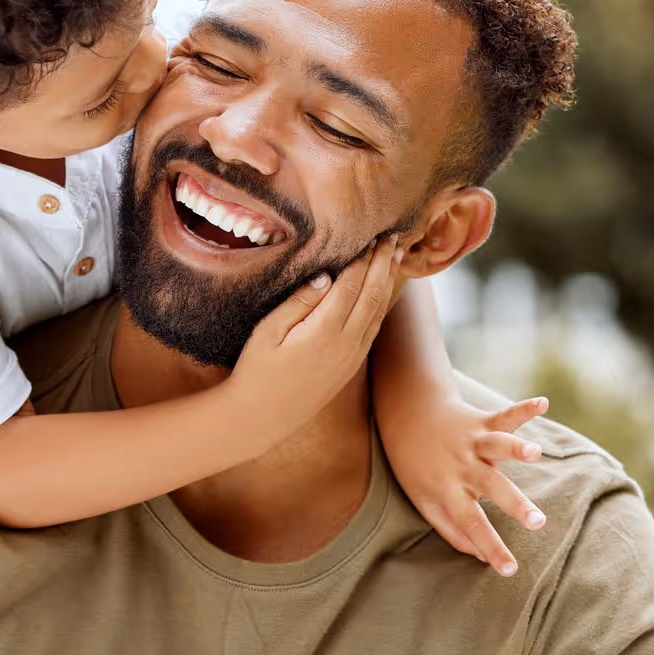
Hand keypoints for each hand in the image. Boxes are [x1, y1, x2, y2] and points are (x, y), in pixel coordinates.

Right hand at [229, 235, 403, 433]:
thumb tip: (326, 277)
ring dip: (388, 282)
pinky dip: (382, 304)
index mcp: (324, 332)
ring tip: (396, 256)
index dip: (363, 259)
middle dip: (384, 264)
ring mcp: (352, 357)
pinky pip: (373, 328)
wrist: (262, 418)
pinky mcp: (351, 366)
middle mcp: (346, 345)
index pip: (352, 286)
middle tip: (393, 237)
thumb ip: (298, 302)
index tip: (371, 236)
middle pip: (373, 295)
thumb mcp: (268, 332)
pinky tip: (383, 290)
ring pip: (378, 312)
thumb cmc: (257, 371)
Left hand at [385, 396, 551, 575]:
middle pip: (491, 487)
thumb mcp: (424, 502)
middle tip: (537, 522)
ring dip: (516, 448)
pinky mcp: (481, 422)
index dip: (491, 548)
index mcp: (449, 490)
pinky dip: (524, 410)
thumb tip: (481, 558)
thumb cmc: (416, 466)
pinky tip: (543, 404)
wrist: (406, 415)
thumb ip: (452, 531)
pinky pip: (504, 416)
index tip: (511, 570)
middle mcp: (462, 467)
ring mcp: (472, 442)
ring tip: (535, 453)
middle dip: (515, 504)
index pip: (471, 525)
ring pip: (497, 446)